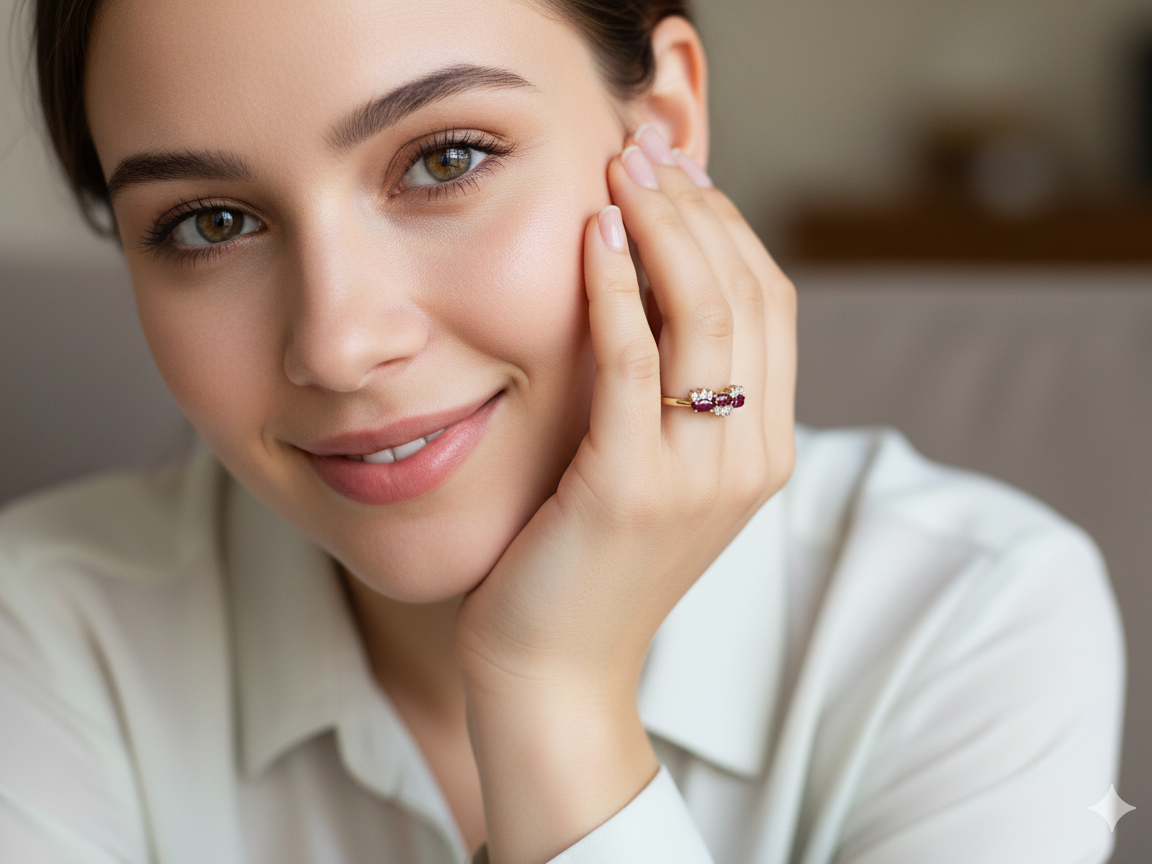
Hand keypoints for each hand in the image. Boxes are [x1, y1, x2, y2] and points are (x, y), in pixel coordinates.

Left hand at [455, 125, 796, 863]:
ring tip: (621, 171)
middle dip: (696, 210)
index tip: (677, 176)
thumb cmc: (590, 566)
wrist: (556, 674)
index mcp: (764, 448)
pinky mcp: (631, 489)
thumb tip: (659, 296)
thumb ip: (678, 399)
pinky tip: (593, 238)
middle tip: (644, 150)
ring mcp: (698, 476)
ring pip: (704, 318)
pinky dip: (618, 291)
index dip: (730, 229)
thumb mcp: (658, 475)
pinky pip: (633, 364)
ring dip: (663, 231)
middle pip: (745, 297)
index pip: (770, 306)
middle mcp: (748, 458)